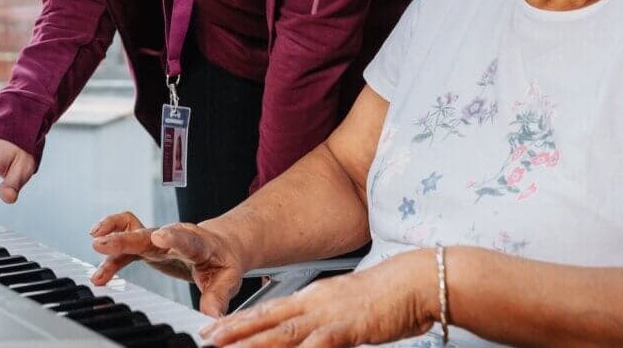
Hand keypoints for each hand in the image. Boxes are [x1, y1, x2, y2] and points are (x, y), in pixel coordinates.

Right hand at [90, 213, 245, 315]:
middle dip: (125, 237)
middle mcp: (175, 236)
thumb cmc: (222, 261)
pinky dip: (112, 255)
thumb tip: (211, 318)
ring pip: (134, 230)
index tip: (160, 236)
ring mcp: (159, 239)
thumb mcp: (228, 279)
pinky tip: (99, 274)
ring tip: (94, 244)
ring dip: (113, 235)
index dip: (172, 237)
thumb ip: (217, 298)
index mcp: (198, 243)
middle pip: (148, 234)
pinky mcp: (148, 245)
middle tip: (103, 242)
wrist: (220, 245)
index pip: (185, 238)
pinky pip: (127, 244)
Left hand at [199, 248, 436, 347]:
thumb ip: (327, 325)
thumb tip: (311, 339)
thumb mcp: (349, 312)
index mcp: (315, 297)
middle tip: (206, 340)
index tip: (215, 330)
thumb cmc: (390, 297)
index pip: (269, 310)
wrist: (416, 281)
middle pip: (266, 319)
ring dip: (251, 344)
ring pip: (281, 332)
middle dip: (234, 332)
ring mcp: (328, 314)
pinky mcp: (346, 327)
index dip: (240, 322)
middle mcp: (315, 302)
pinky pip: (315, 346)